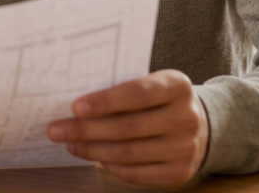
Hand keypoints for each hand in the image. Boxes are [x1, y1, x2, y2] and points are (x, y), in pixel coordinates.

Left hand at [47, 69, 208, 186]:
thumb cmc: (160, 101)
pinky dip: (109, 166)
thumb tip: (75, 104)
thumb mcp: (151, 84)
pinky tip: (93, 156)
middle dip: (85, 130)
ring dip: (91, 150)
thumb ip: (122, 89)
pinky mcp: (179, 173)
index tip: (75, 107)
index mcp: (177, 87)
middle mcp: (186, 118)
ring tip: (69, 143)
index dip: (105, 101)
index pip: (137, 94)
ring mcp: (186, 149)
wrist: (202, 127)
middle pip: (127, 127)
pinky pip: (135, 173)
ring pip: (127, 153)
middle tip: (56, 129)